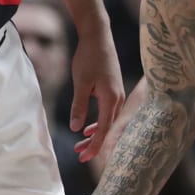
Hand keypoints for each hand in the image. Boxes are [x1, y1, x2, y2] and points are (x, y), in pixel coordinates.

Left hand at [69, 37, 124, 161]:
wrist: (98, 36)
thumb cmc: (89, 57)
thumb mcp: (80, 83)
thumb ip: (79, 106)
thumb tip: (76, 128)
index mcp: (111, 98)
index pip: (104, 129)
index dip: (95, 145)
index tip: (84, 158)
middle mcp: (118, 98)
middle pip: (108, 128)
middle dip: (95, 144)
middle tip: (80, 157)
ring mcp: (117, 94)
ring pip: (108, 121)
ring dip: (95, 134)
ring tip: (80, 146)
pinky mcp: (113, 90)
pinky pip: (108, 113)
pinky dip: (98, 123)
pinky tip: (88, 129)